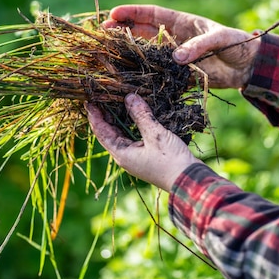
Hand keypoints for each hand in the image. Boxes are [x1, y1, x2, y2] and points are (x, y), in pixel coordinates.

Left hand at [85, 93, 201, 191]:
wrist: (189, 180)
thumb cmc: (171, 160)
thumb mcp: (156, 135)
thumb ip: (141, 116)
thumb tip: (129, 97)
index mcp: (122, 154)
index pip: (101, 132)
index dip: (95, 116)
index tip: (89, 100)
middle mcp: (125, 157)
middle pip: (109, 134)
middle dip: (104, 116)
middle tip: (101, 98)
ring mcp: (136, 157)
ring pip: (121, 135)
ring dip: (117, 120)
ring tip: (115, 103)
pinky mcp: (146, 156)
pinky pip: (132, 137)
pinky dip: (131, 125)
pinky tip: (135, 115)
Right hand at [103, 4, 260, 88]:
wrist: (250, 67)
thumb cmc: (238, 44)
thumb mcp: (221, 39)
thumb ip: (199, 45)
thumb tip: (176, 58)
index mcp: (182, 22)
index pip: (152, 14)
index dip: (132, 12)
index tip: (113, 13)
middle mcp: (174, 38)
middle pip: (142, 31)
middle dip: (123, 30)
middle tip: (103, 32)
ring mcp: (175, 57)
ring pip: (146, 52)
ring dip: (130, 52)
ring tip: (109, 54)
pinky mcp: (179, 75)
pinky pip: (158, 73)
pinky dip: (144, 75)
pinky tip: (129, 78)